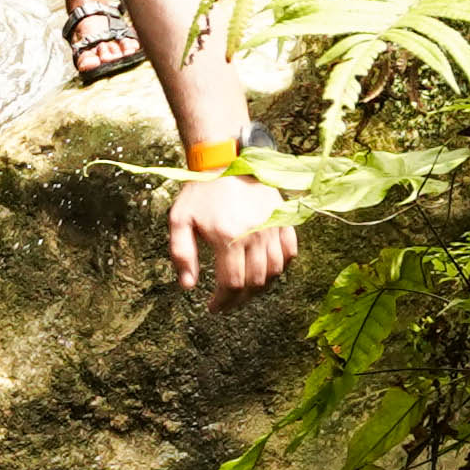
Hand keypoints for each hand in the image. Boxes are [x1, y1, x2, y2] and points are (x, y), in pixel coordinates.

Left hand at [166, 172, 295, 296]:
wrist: (226, 161)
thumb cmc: (200, 193)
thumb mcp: (179, 220)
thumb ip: (181, 254)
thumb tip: (188, 286)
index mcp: (227, 237)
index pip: (231, 284)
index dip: (222, 302)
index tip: (213, 308)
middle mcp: (254, 235)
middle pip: (254, 283)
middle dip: (239, 300)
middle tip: (227, 304)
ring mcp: (272, 227)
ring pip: (274, 272)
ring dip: (260, 288)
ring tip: (244, 292)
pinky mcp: (284, 220)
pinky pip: (290, 253)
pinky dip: (281, 268)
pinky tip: (266, 272)